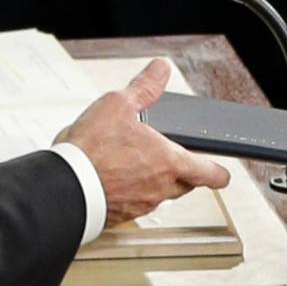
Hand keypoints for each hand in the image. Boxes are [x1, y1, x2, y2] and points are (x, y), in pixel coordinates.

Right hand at [57, 60, 230, 224]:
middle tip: (178, 162)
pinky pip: (136, 204)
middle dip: (185, 174)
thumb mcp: (118, 105)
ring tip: (139, 165)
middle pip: (185, 185)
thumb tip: (160, 69)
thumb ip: (144, 87)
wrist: (65, 188)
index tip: (222, 173)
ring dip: (156, 182)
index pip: (208, 173)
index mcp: (168, 162)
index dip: (218, 172)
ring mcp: (140, 205)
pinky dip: (133, 192)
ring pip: (160, 195)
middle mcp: (159, 188)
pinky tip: (117, 179)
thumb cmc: (91, 151)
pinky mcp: (121, 215)